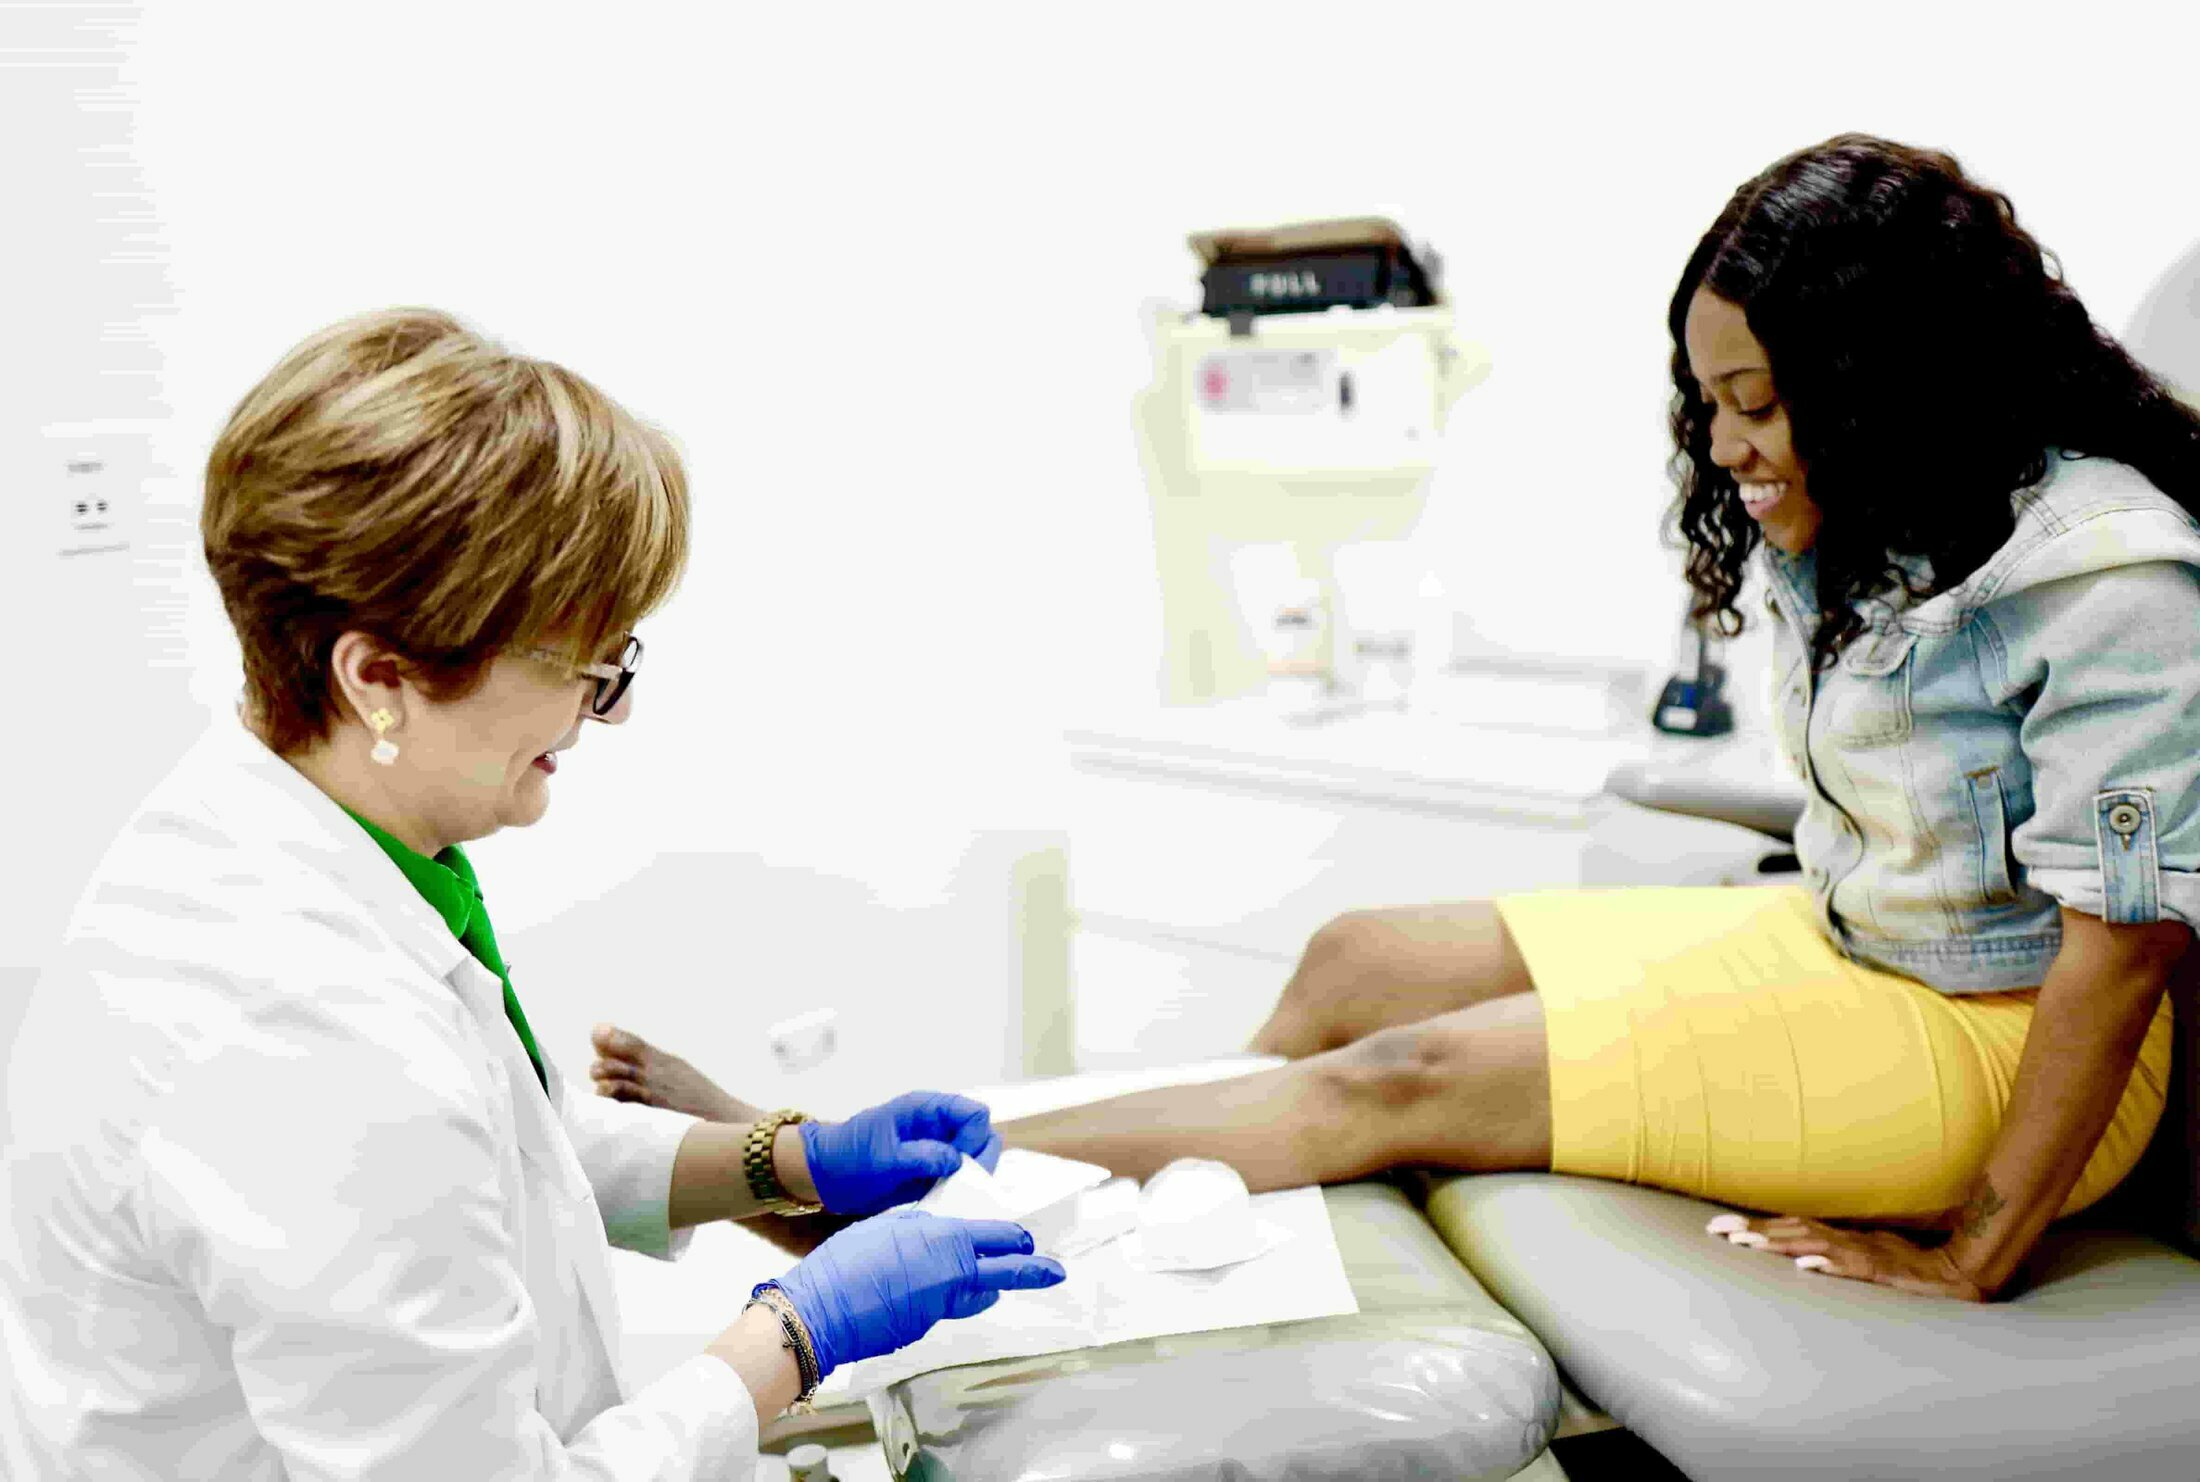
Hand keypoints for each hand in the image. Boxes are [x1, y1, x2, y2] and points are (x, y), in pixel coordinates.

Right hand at [771, 1209, 1065, 1375]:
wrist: (820, 1314)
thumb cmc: (845, 1263)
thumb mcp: (886, 1225)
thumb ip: (919, 1226)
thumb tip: (935, 1232)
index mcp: (945, 1241)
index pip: (996, 1237)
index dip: (1014, 1238)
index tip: (1028, 1239)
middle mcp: (952, 1276)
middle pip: (1004, 1272)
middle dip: (1032, 1271)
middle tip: (1054, 1270)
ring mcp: (940, 1308)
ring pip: (974, 1295)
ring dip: (983, 1287)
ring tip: (988, 1280)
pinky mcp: (923, 1330)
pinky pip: (941, 1309)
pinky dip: (937, 1299)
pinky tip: (912, 1292)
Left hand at [798, 1091, 1002, 1216]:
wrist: (825, 1177)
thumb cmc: (848, 1157)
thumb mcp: (883, 1157)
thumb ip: (921, 1156)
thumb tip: (958, 1161)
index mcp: (926, 1110)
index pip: (974, 1113)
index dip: (974, 1137)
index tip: (957, 1161)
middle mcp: (938, 1127)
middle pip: (983, 1136)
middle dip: (978, 1161)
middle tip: (958, 1183)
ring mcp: (937, 1149)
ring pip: (975, 1159)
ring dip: (970, 1179)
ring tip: (948, 1194)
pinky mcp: (932, 1172)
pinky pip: (959, 1179)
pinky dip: (958, 1191)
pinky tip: (944, 1203)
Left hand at [1705, 1211, 1990, 1301]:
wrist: (1955, 1273)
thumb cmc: (1906, 1265)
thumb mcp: (1861, 1258)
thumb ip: (1831, 1254)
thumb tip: (1795, 1256)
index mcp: (1838, 1237)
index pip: (1789, 1226)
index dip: (1754, 1225)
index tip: (1717, 1227)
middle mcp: (1845, 1239)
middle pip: (1792, 1230)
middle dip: (1753, 1231)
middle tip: (1716, 1232)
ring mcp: (1863, 1253)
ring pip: (1814, 1243)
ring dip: (1778, 1243)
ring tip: (1745, 1244)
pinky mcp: (1882, 1270)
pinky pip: (1853, 1267)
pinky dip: (1828, 1264)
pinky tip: (1804, 1266)